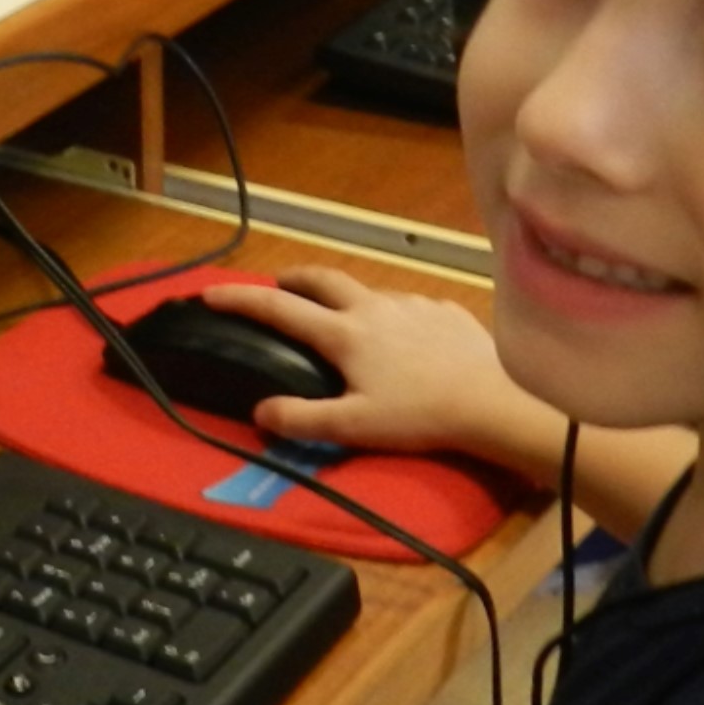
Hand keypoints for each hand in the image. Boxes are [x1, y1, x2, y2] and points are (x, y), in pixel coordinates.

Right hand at [201, 267, 562, 478]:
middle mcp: (372, 307)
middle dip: (293, 278)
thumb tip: (260, 412)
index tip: (211, 292)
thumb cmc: (419, 416)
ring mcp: (411, 304)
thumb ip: (301, 419)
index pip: (279, 308)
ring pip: (367, 291)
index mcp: (343, 334)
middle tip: (279, 286)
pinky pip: (408, 307)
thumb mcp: (353, 426)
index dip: (240, 298)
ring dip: (346, 298)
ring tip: (346, 320)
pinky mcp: (444, 311)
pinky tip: (404, 339)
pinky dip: (392, 316)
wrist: (492, 400)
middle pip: (321, 279)